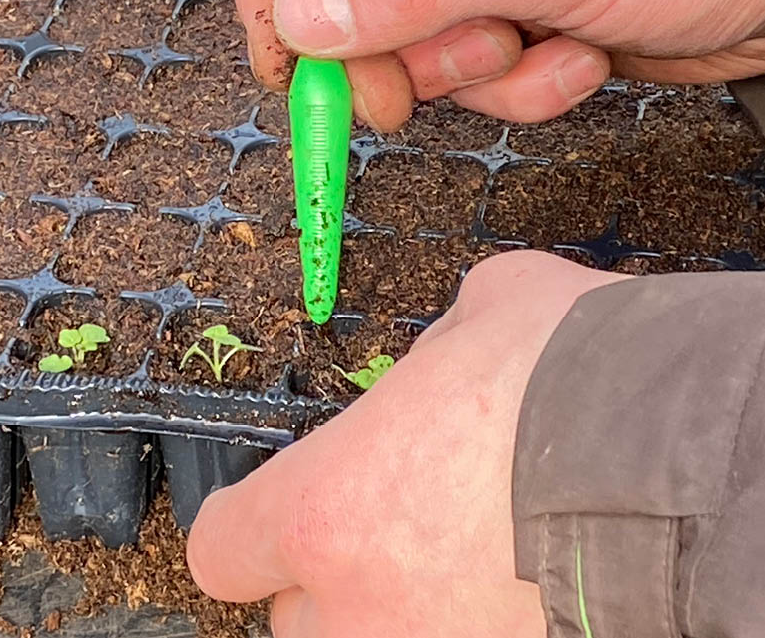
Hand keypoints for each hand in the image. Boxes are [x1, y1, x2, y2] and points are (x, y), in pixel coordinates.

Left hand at [187, 251, 626, 637]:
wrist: (695, 449)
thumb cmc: (576, 366)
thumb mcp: (485, 312)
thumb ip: (435, 351)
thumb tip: (444, 363)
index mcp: (331, 508)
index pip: (224, 549)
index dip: (247, 525)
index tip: (268, 509)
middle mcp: (368, 612)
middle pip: (300, 623)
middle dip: (332, 578)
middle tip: (388, 531)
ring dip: (400, 611)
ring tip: (460, 560)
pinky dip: (475, 621)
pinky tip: (525, 579)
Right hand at [237, 0, 764, 130]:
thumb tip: (305, 14)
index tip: (278, 54)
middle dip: (383, 53)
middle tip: (394, 99)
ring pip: (415, 43)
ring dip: (471, 71)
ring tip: (536, 45)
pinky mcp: (512, 17)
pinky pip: (475, 75)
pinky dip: (522, 87)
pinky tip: (577, 56)